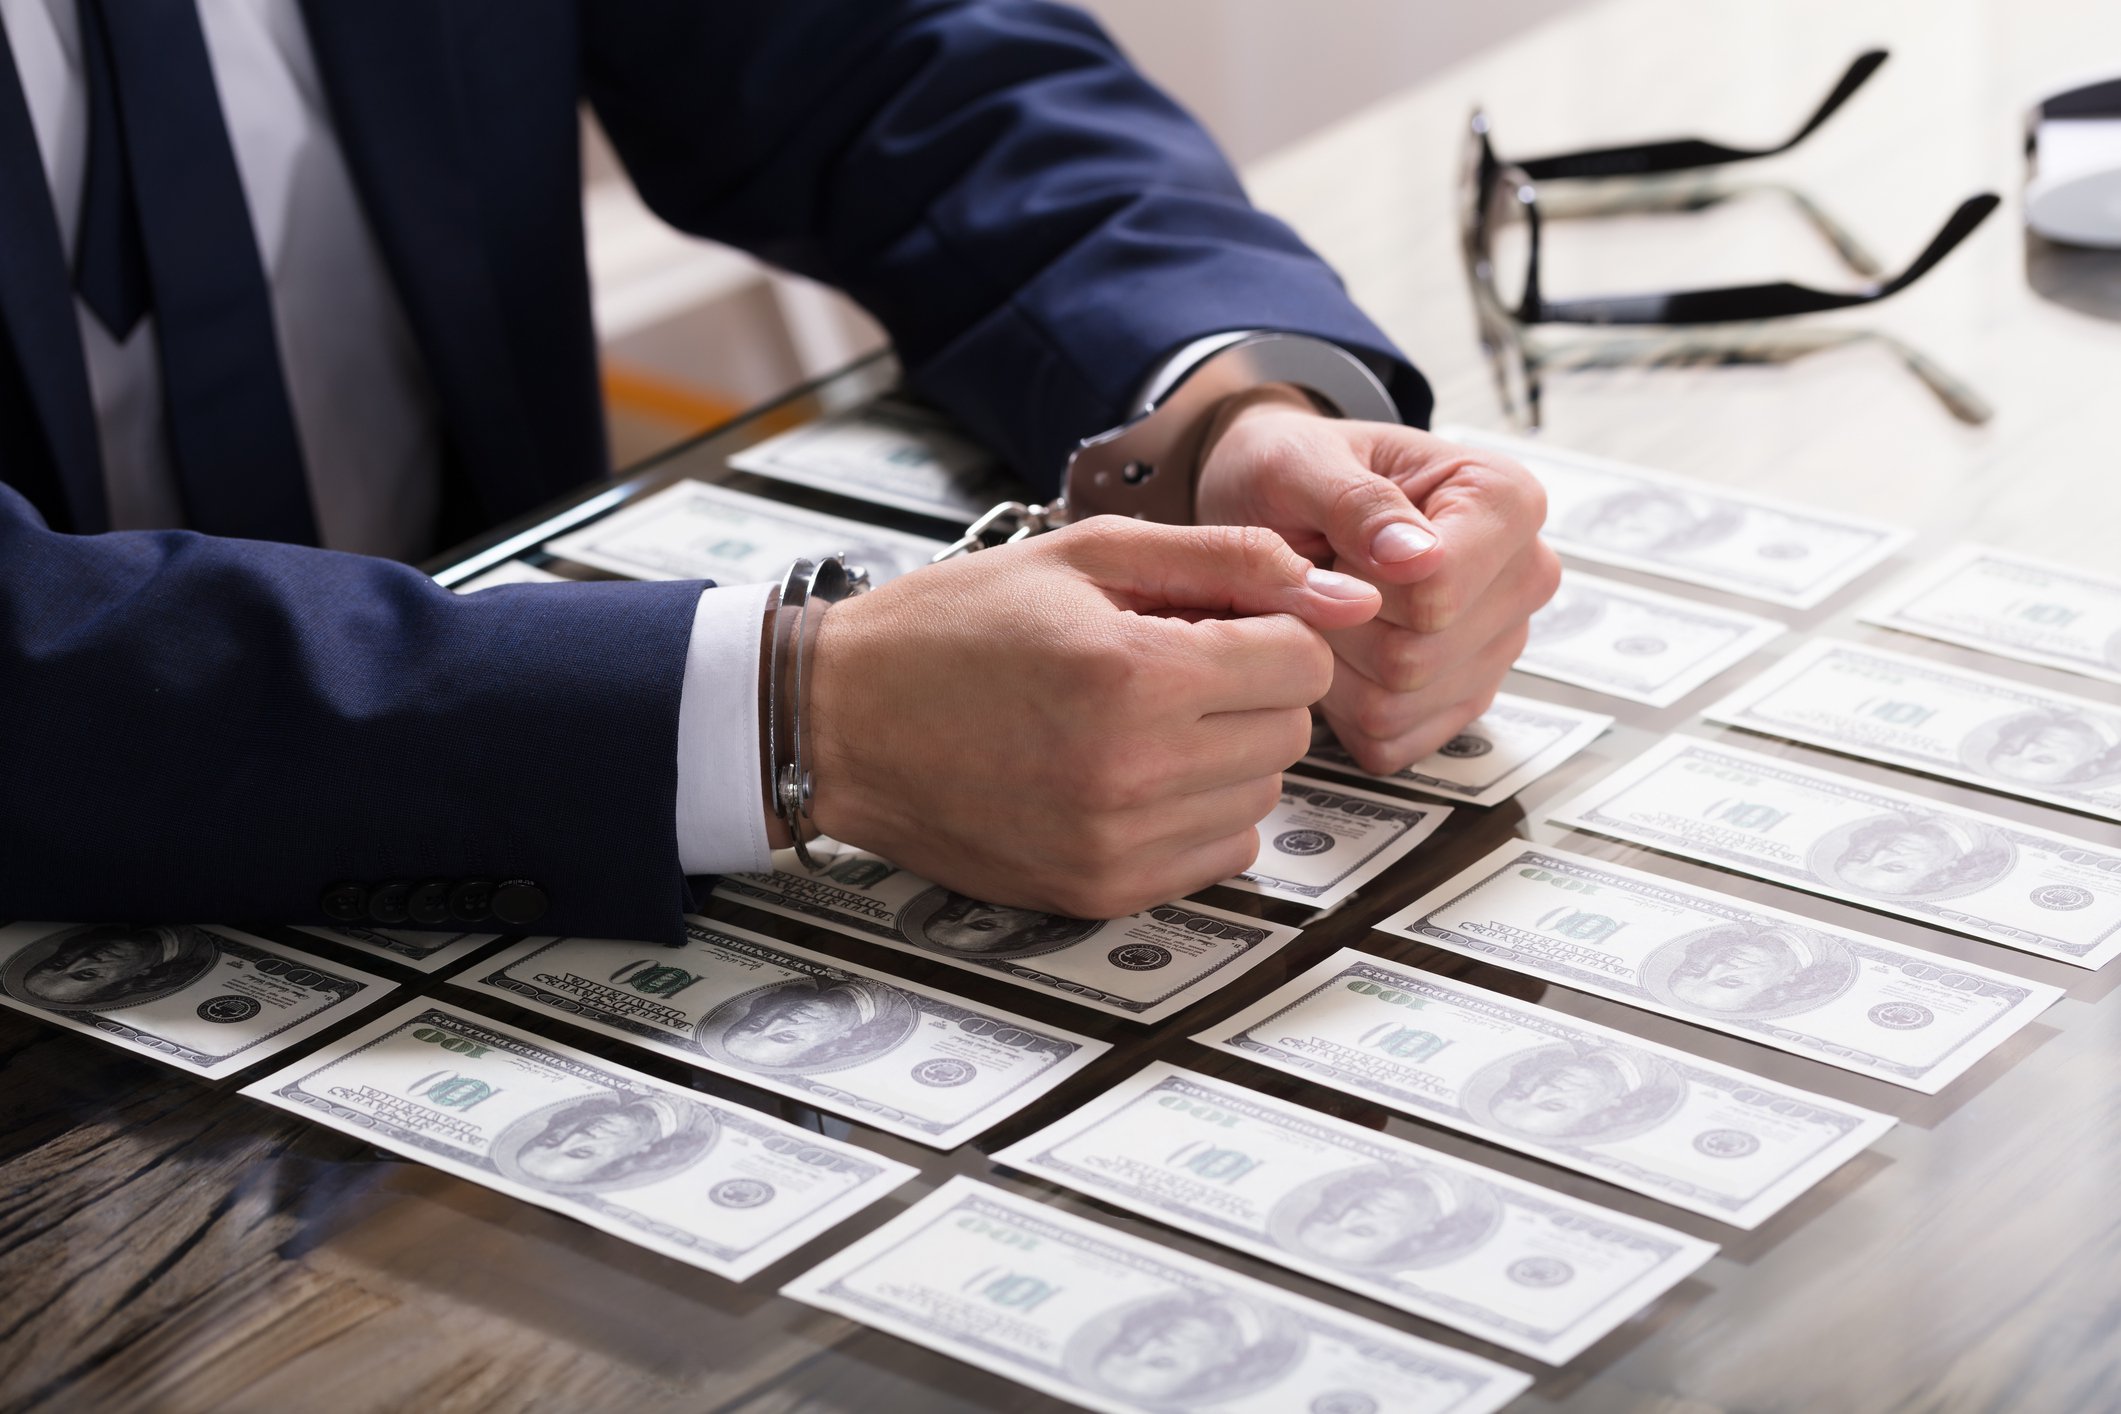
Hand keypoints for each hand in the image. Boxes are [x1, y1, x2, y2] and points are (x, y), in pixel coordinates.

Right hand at [803, 517, 1380, 917]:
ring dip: (1226, 754)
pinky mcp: (1100, 892)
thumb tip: (1350, 591)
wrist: (841, 720)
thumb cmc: (956, 625)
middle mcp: (1136, 771)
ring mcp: (1117, 843)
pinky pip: (1220, 854)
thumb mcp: (1088, 554)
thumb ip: (1231, 559)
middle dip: (1249, 690)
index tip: (1212, 624)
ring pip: (1263, 796)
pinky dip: (1197, 813)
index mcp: (1135, 673)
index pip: (1303, 661)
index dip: (1269, 631)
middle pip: (1292, 731)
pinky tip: (1130, 775)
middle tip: (1167, 669)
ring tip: (1139, 721)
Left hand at [1195, 388, 1559, 773]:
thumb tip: (1419, 557)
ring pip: (1399, 705)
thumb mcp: (1303, 462)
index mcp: (1507, 502)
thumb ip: (1356, 502)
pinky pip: (1391, 742)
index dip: (1363, 583)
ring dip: (1336, 665)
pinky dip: (1342, 708)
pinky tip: (1337, 650)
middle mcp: (1522, 579)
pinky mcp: (1462, 702)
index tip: (1338, 545)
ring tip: (1326, 609)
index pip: (1441, 593)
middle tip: (1321, 579)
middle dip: (1344, 626)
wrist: (1280, 502)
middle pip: (1418, 657)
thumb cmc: (1299, 470)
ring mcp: (1498, 648)